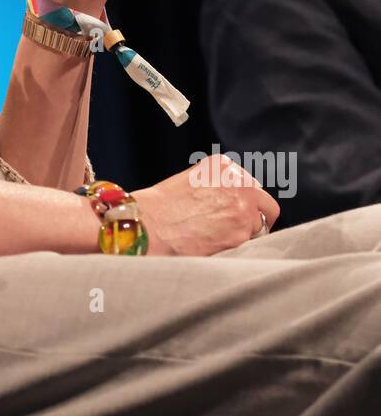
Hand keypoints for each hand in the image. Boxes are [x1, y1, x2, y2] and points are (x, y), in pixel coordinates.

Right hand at [133, 156, 280, 255]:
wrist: (149, 225)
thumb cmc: (162, 206)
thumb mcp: (192, 180)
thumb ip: (218, 184)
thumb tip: (236, 200)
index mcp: (225, 166)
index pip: (252, 186)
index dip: (245, 203)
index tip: (233, 213)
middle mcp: (239, 183)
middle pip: (266, 206)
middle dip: (255, 218)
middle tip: (238, 230)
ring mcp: (243, 208)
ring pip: (260, 228)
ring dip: (245, 236)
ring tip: (218, 239)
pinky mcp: (241, 234)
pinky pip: (250, 245)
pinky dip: (237, 248)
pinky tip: (216, 246)